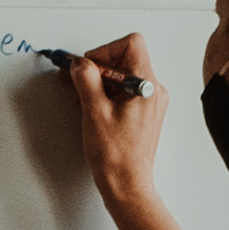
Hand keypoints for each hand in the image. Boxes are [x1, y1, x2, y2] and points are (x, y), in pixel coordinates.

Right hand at [64, 38, 173, 212]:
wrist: (127, 185)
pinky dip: (104, 95)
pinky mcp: (141, 113)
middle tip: (75, 82)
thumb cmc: (116, 157)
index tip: (88, 67)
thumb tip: (79, 63)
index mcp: (147, 86)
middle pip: (124, 58)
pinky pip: (122, 92)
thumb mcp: (94, 111)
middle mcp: (153, 91)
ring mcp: (148, 102)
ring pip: (121, 76)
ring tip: (81, 101)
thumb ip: (86, 79)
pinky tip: (90, 109)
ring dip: (97, 83)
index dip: (104, 51)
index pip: (131, 44)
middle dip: (96, 68)